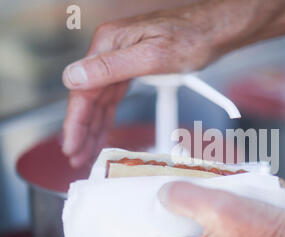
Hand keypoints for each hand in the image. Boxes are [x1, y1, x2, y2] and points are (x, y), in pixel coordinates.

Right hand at [61, 7, 225, 166]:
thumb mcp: (152, 56)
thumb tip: (73, 77)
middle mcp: (111, 50)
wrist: (213, 31)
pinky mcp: (133, 66)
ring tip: (87, 150)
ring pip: (101, 99)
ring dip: (93, 126)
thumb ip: (111, 67)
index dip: (76, 121)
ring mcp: (121, 58)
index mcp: (109, 44)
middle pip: (90, 97)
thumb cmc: (190, 38)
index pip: (83, 90)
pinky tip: (104, 129)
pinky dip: (108, 115)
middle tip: (77, 156)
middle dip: (82, 129)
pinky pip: (115, 96)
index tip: (72, 146)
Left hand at [143, 182, 284, 236]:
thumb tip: (164, 195)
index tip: (137, 214)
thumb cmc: (266, 235)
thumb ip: (184, 198)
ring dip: (191, 221)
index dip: (142, 231)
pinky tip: (219, 205)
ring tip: (192, 197)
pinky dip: (210, 224)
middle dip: (166, 224)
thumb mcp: (218, 207)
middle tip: (163, 201)